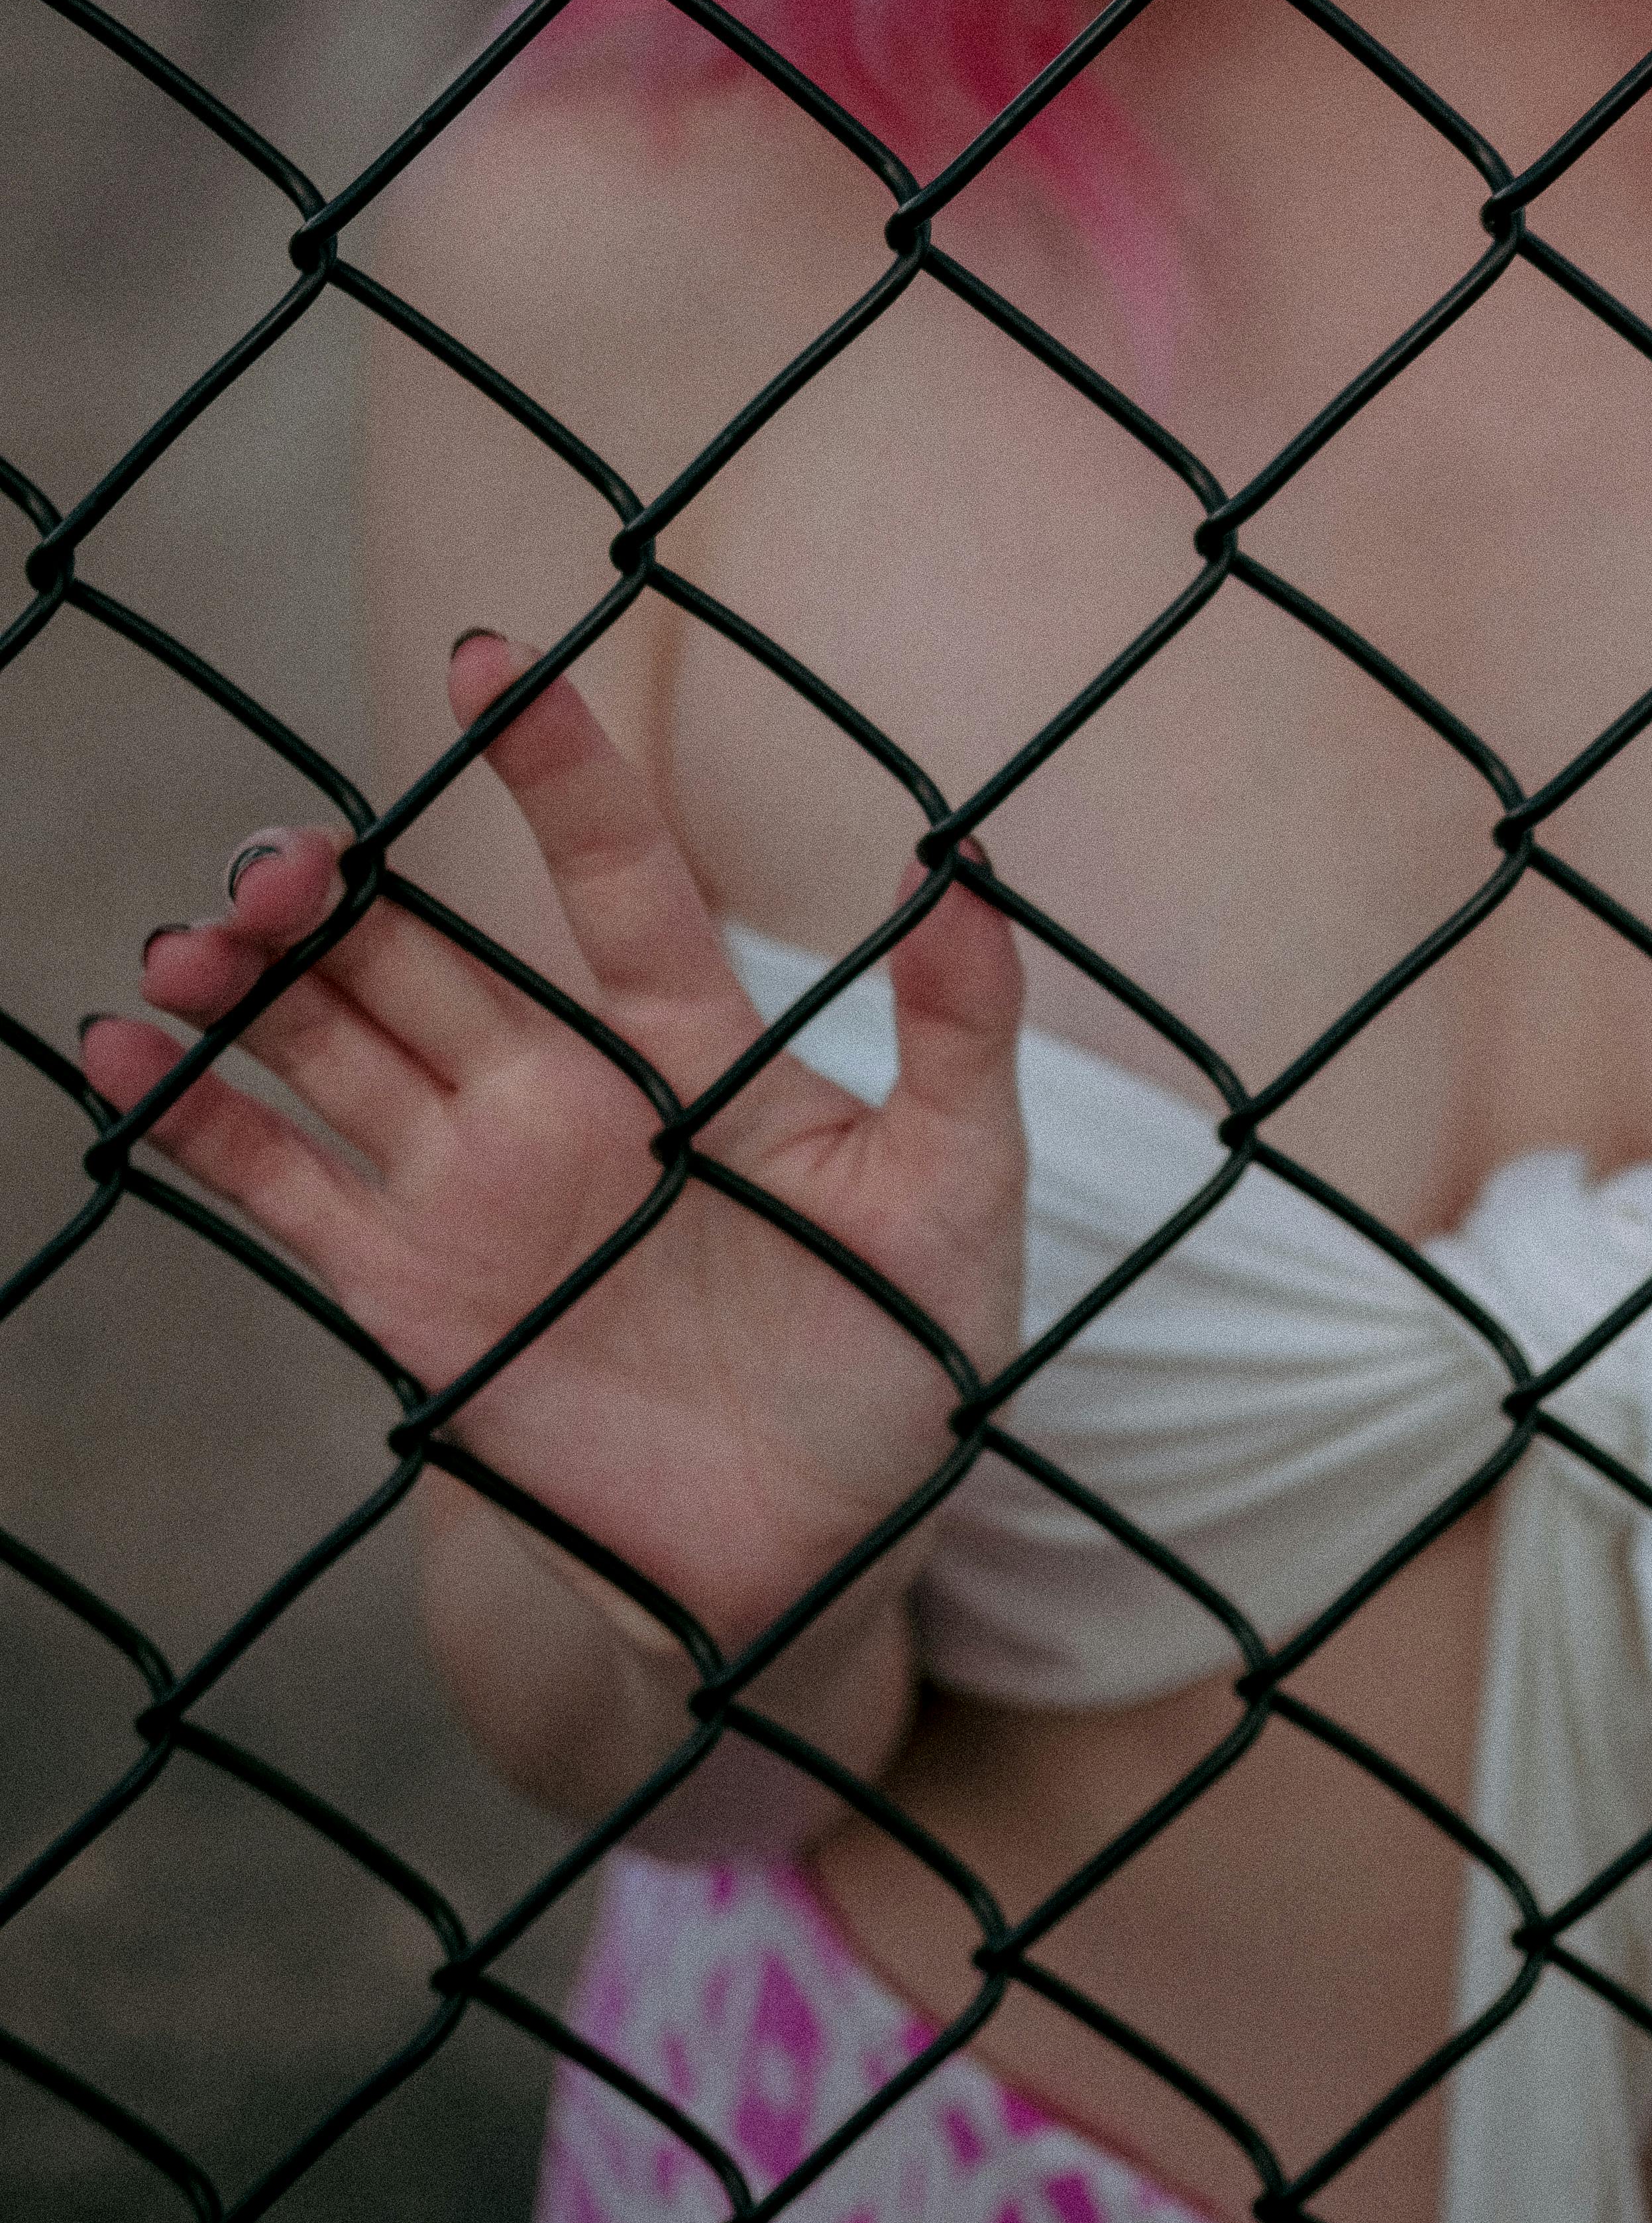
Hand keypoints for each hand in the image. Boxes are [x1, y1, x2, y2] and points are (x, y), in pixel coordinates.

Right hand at [79, 636, 1025, 1656]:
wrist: (816, 1561)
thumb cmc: (904, 1361)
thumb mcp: (961, 1187)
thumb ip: (963, 1030)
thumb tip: (964, 866)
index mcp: (695, 1048)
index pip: (617, 872)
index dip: (555, 768)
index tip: (489, 662)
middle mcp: (565, 1094)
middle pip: (427, 952)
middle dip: (342, 892)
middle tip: (282, 858)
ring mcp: (474, 1188)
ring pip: (335, 1041)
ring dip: (254, 982)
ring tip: (193, 935)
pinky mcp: (411, 1296)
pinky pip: (282, 1185)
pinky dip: (196, 1119)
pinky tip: (117, 1052)